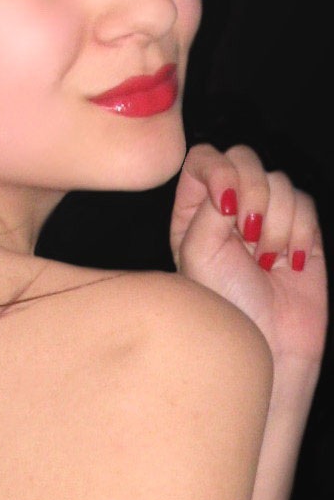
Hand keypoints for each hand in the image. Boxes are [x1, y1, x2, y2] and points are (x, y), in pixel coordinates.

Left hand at [170, 144, 327, 366]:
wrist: (267, 343)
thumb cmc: (223, 303)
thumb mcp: (199, 249)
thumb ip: (210, 203)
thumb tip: (235, 181)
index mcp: (194, 208)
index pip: (204, 157)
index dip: (220, 169)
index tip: (228, 203)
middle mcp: (228, 206)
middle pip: (245, 158)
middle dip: (253, 193)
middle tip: (248, 234)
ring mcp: (265, 215)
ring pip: (279, 180)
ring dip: (275, 221)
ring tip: (264, 261)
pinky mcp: (299, 229)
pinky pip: (305, 203)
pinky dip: (298, 231)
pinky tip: (287, 263)